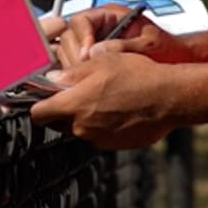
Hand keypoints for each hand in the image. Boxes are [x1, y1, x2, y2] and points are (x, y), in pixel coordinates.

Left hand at [29, 53, 207, 149]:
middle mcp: (82, 128)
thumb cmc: (137, 75)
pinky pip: (98, 135)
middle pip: (57, 122)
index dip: (38, 104)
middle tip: (76, 92)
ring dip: (83, 116)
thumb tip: (51, 79)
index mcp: (73, 106)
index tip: (43, 96)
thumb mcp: (101, 62)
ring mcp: (98, 139)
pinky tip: (117, 109)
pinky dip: (101, 124)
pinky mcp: (114, 145)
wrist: (169, 98)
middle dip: (60, 109)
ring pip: (78, 128)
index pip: (38, 113)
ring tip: (103, 98)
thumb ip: (71, 74)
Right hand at [54, 5, 207, 70]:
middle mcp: (99, 28)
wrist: (176, 62)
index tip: (87, 55)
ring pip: (68, 53)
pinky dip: (78, 76)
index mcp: (111, 16)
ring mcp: (95, 45)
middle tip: (85, 71)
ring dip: (73, 67)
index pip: (82, 20)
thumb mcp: (150, 45)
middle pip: (69, 36)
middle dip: (74, 54)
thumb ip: (125, 46)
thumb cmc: (167, 49)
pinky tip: (89, 85)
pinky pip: (76, 66)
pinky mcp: (94, 62)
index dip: (81, 37)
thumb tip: (97, 52)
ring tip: (89, 80)